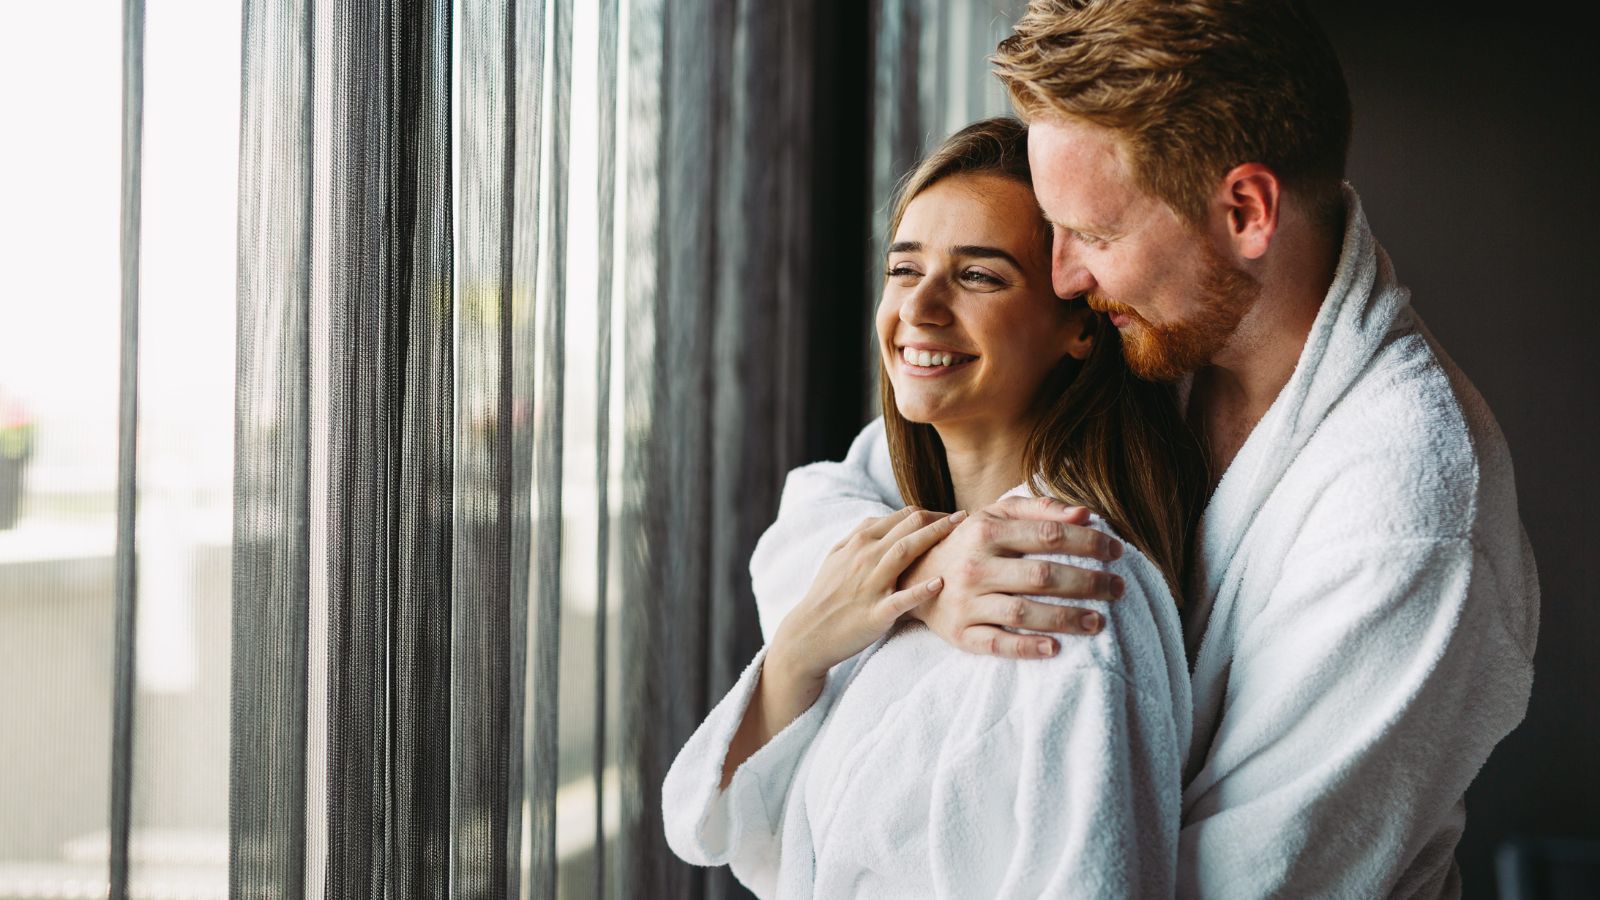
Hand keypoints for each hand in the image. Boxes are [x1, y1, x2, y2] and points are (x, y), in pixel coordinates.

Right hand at [771, 506, 966, 681]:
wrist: (808, 633)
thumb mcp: (836, 557)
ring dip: (934, 539)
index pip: (902, 516)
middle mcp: (865, 556)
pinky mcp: (875, 613)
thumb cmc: (826, 595)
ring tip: (962, 532)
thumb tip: (885, 519)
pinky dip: (920, 590)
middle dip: (940, 519)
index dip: (931, 513)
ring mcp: (870, 584)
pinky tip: (940, 582)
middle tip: (967, 517)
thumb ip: (861, 536)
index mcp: (860, 542)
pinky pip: (901, 599)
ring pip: (904, 552)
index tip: (952, 517)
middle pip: (908, 527)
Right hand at [900, 495, 1124, 658]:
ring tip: (1098, 621)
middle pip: (1042, 575)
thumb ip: (1040, 510)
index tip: (1116, 552)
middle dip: (1088, 582)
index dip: (1088, 542)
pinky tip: (1055, 647)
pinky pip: (996, 643)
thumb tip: (1085, 513)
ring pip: (1022, 612)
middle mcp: (974, 566)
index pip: (1049, 535)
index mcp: (986, 531)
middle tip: (1118, 589)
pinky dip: (1026, 647)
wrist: (914, 575)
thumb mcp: (996, 516)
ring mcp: (965, 602)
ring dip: (1065, 618)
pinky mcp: (960, 633)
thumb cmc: (968, 542)